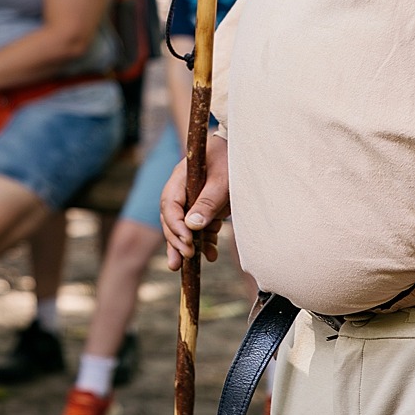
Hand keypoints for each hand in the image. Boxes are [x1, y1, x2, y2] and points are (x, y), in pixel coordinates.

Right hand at [162, 133, 229, 269]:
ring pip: (182, 225)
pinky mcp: (203, 206)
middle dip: (176, 241)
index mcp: (180, 178)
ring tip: (190, 265)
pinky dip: (202, 240)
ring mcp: (191, 198)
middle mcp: (181, 189)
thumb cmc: (232, 159)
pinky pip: (198, 226)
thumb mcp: (223, 181)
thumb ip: (207, 202)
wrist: (244, 149)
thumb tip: (191, 226)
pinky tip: (210, 253)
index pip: (170, 205)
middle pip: (171, 219)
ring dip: (187, 245)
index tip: (188, 242)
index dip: (175, 226)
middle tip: (184, 259)